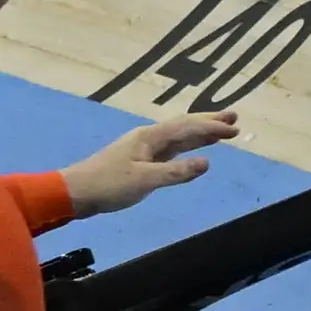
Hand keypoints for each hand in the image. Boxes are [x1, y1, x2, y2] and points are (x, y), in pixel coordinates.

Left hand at [63, 111, 238, 218]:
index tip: (234, 128)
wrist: (76, 192)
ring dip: (200, 134)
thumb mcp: (145, 180)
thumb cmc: (108, 185)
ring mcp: (144, 149)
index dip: (211, 127)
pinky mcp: (140, 162)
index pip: (186, 128)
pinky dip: (187, 147)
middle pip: (183, 126)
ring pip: (178, 137)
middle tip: (234, 119)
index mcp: (149, 138)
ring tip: (221, 130)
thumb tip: (207, 162)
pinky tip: (193, 150)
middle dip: (208, 123)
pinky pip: (170, 150)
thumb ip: (176, 172)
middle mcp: (148, 138)